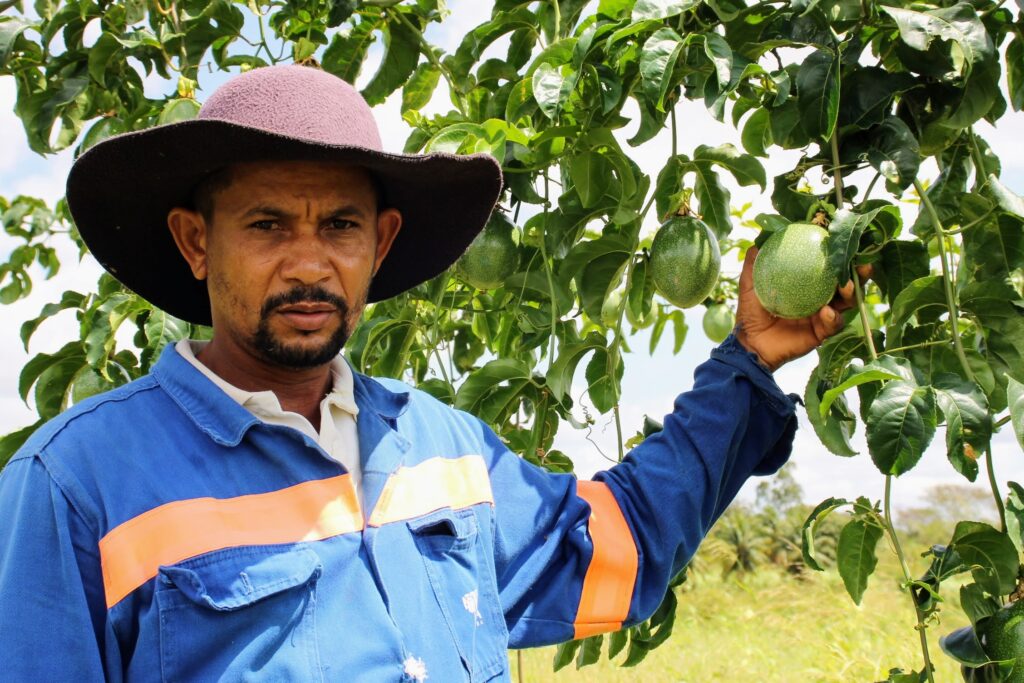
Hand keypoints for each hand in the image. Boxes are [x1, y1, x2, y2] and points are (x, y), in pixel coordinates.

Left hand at [733, 247, 866, 371]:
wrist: (750, 342)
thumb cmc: (751, 311)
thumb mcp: (750, 283)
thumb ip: (755, 261)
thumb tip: (759, 237)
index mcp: (809, 282)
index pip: (830, 265)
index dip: (842, 254)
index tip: (847, 242)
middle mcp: (821, 296)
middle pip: (847, 281)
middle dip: (858, 272)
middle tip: (863, 264)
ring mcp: (824, 314)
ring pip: (847, 302)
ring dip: (851, 293)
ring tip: (846, 286)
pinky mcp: (822, 332)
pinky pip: (833, 324)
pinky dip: (832, 317)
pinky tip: (826, 312)